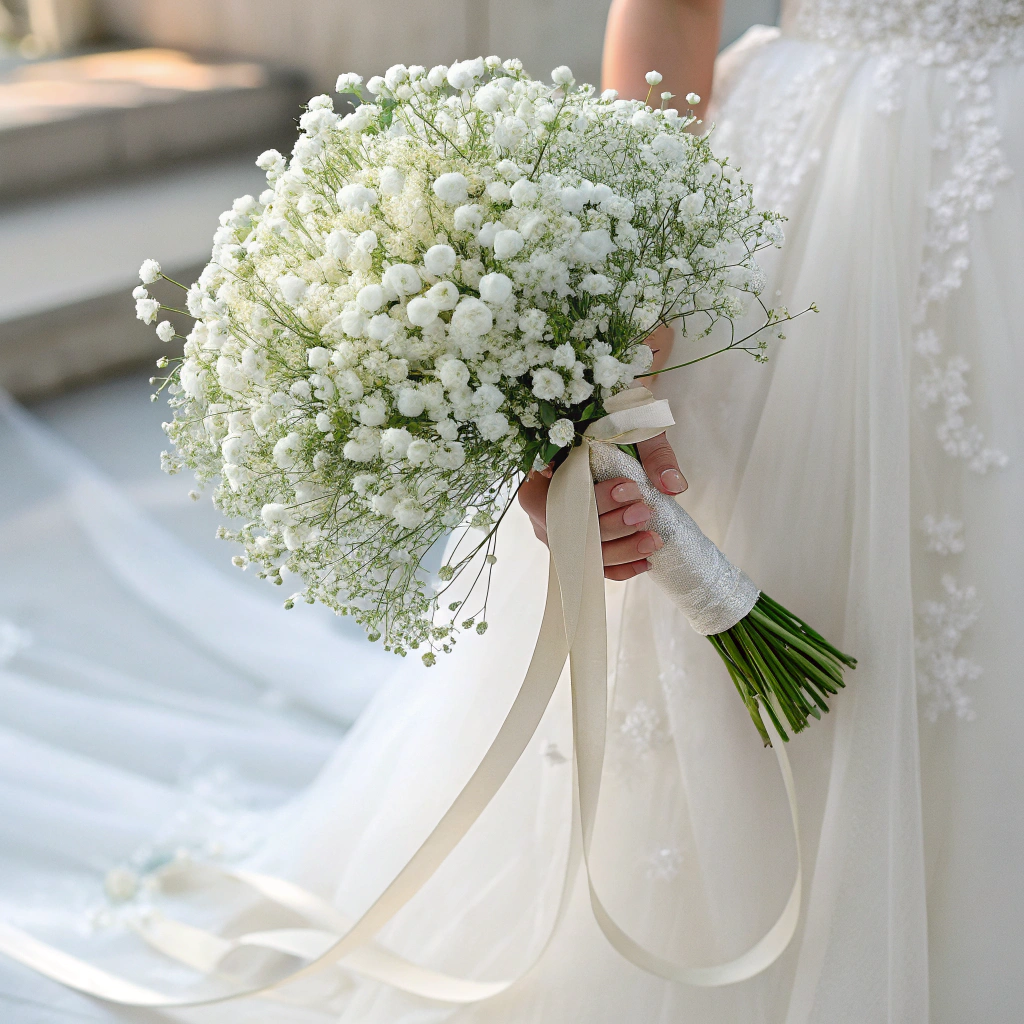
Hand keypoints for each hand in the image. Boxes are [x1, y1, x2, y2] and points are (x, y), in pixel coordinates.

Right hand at [518, 433, 686, 580]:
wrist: (610, 418)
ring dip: (620, 549)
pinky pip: (592, 564)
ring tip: (653, 538)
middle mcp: (540, 503)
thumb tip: (672, 486)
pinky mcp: (575, 541)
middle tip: (644, 512)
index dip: (592, 500)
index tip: (628, 487)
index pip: (555, 498)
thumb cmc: (613, 418)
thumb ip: (653, 452)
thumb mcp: (634, 423)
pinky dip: (620, 566)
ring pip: (582, 552)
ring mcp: (555, 527)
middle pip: (569, 530)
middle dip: (611, 526)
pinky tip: (646, 561)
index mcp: (540, 469)